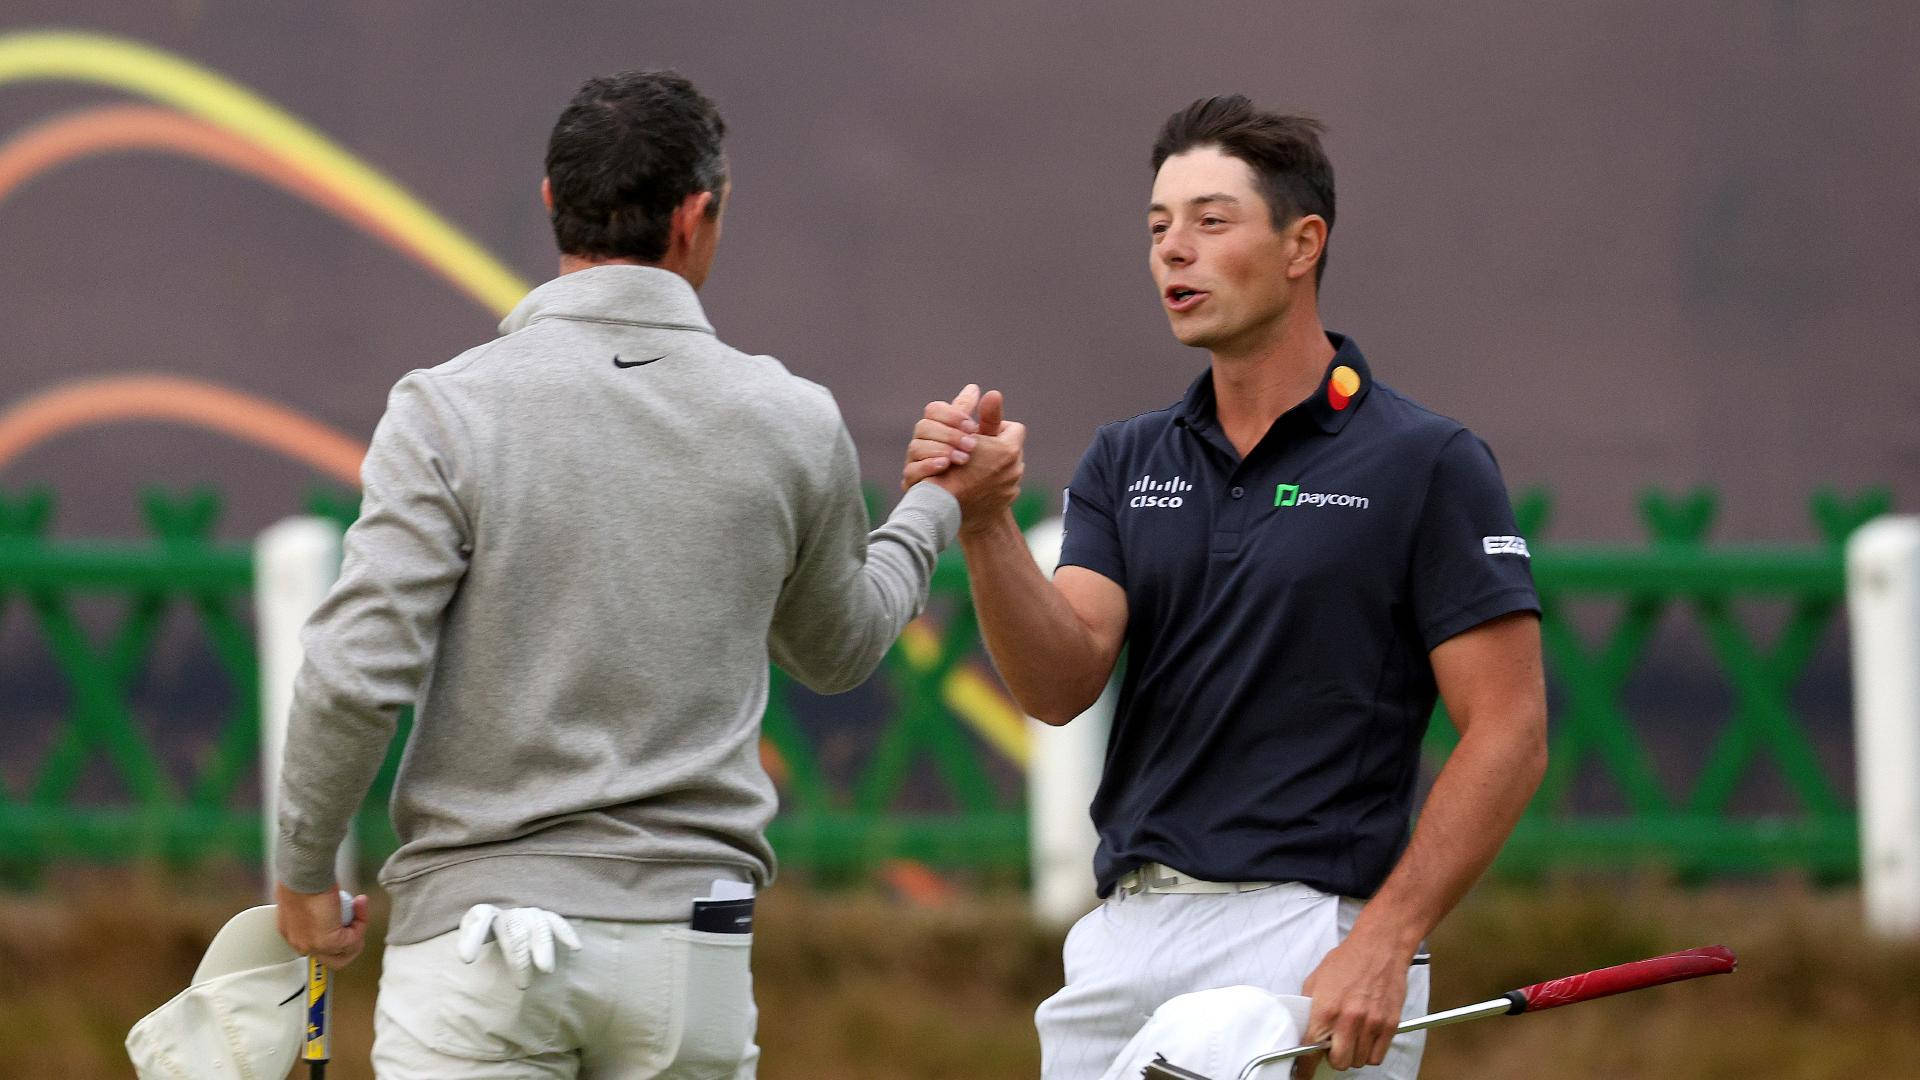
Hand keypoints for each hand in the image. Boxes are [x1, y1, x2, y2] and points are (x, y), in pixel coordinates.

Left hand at [274, 881, 368, 968]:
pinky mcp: (328, 942)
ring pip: (344, 954)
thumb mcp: (309, 896)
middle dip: (351, 941)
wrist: (304, 874)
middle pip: (332, 958)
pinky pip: (353, 941)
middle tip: (358, 922)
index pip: (317, 946)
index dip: (337, 933)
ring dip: (358, 933)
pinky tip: (359, 906)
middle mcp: (300, 943)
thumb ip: (320, 909)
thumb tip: (335, 908)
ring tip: (359, 911)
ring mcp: (313, 945)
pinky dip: (361, 924)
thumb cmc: (303, 877)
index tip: (347, 918)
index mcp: (292, 932)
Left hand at [456, 904, 582, 988]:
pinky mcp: (545, 919)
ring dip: (542, 946)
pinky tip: (575, 948)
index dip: (472, 937)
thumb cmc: (486, 954)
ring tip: (546, 970)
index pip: (478, 919)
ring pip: (537, 925)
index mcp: (484, 917)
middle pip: (514, 929)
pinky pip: (556, 922)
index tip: (466, 960)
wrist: (505, 935)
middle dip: (518, 957)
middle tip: (523, 985)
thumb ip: (470, 967)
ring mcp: (528, 914)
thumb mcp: (473, 958)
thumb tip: (450, 1000)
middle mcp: (508, 914)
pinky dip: (565, 933)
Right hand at [902, 383, 1000, 489]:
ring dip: (943, 449)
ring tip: (963, 458)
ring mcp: (914, 465)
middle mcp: (922, 444)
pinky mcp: (912, 485)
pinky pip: (911, 471)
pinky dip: (930, 466)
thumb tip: (989, 392)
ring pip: (915, 447)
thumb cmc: (982, 472)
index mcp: (938, 429)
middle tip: (972, 445)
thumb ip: (989, 417)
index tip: (973, 427)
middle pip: (924, 426)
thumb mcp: (990, 443)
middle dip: (951, 434)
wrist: (974, 508)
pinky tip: (945, 465)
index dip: (953, 415)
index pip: (934, 410)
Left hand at [1293, 930, 1410, 1074]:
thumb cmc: (1348, 960)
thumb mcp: (1315, 981)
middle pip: (1339, 1062)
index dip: (1305, 1066)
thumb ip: (1309, 1010)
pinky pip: (1378, 1056)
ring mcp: (1371, 1023)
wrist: (1379, 946)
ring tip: (1351, 1038)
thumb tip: (1304, 1032)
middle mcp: (1349, 1019)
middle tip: (1333, 1048)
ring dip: (1353, 1055)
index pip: (1311, 1050)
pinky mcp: (1389, 1024)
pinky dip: (1371, 1053)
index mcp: (1325, 1009)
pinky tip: (1366, 1038)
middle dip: (1333, 1058)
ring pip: (1359, 1061)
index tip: (1303, 1073)